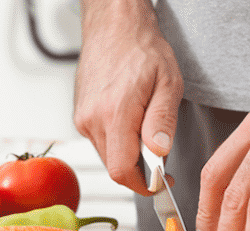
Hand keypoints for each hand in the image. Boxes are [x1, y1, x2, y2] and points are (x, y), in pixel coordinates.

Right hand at [74, 0, 182, 194]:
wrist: (115, 26)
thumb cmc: (143, 50)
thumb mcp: (168, 84)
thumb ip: (162, 122)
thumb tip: (159, 154)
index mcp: (116, 113)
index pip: (123, 170)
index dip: (143, 185)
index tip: (161, 184)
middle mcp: (93, 119)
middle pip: (115, 168)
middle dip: (140, 173)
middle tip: (161, 163)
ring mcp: (84, 118)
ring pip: (109, 157)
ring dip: (130, 159)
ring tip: (148, 139)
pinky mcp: (82, 116)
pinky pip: (102, 143)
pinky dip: (120, 145)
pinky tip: (132, 129)